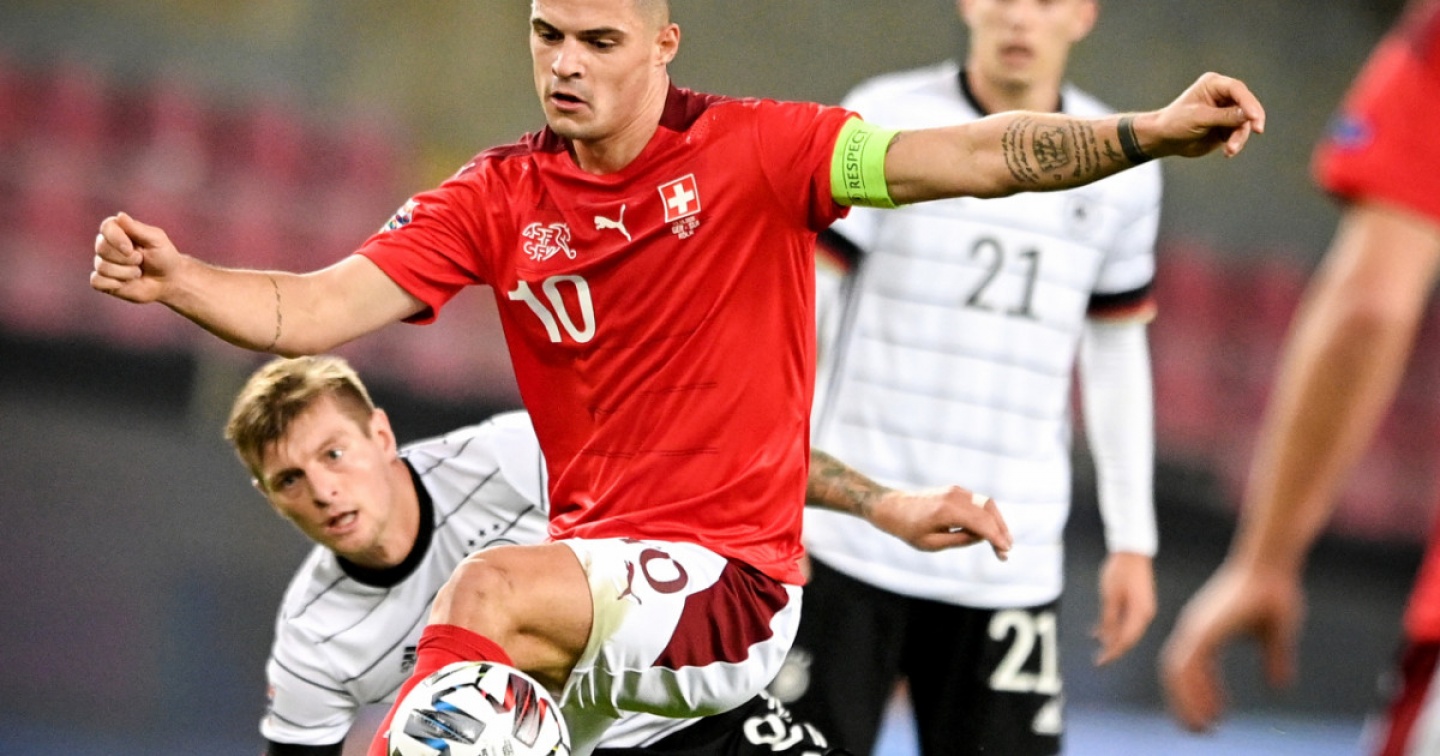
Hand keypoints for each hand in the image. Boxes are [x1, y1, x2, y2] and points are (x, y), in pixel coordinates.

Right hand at [91, 212, 181, 303]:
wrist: (168, 281)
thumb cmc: (164, 257)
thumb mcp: (156, 240)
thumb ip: (138, 229)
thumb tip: (120, 216)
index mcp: (119, 230)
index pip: (106, 227)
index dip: (116, 239)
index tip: (131, 249)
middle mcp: (107, 245)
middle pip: (101, 248)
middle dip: (126, 259)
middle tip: (141, 261)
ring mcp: (103, 263)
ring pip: (102, 267)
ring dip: (126, 273)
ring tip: (138, 272)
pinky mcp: (102, 281)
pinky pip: (96, 282)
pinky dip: (114, 284)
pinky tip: (126, 283)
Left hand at [869, 486, 1011, 559]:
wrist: (891, 507)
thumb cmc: (907, 528)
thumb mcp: (932, 543)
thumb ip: (960, 540)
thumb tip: (983, 537)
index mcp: (947, 510)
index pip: (981, 523)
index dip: (996, 538)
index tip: (1006, 552)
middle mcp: (955, 496)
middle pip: (989, 511)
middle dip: (1001, 531)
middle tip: (1007, 551)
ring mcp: (956, 491)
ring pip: (986, 504)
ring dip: (997, 522)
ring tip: (1002, 542)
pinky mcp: (955, 491)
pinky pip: (978, 502)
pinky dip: (988, 516)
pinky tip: (990, 531)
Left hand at [1093, 552, 1155, 665]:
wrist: (1132, 551)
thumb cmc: (1120, 571)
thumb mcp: (1110, 596)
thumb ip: (1108, 618)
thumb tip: (1106, 638)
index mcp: (1141, 614)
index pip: (1126, 640)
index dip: (1112, 653)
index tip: (1100, 662)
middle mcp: (1144, 614)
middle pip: (1127, 638)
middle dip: (1112, 649)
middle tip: (1099, 661)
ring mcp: (1141, 608)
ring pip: (1125, 629)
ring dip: (1111, 637)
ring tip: (1096, 644)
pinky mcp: (1137, 602)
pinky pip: (1124, 618)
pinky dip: (1112, 625)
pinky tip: (1098, 631)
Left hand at [1144, 72, 1266, 158]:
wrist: (1165, 139)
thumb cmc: (1175, 123)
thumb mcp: (1199, 118)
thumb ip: (1224, 116)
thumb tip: (1248, 115)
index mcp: (1214, 85)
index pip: (1237, 90)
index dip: (1249, 103)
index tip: (1255, 117)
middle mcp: (1223, 95)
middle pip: (1246, 105)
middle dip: (1251, 120)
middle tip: (1257, 130)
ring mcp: (1226, 111)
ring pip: (1245, 123)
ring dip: (1240, 137)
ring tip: (1230, 150)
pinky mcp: (1227, 126)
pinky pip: (1239, 134)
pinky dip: (1236, 143)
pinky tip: (1228, 152)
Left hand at [1158, 560, 1303, 731]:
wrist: (1273, 566)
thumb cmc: (1275, 594)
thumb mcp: (1275, 637)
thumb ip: (1274, 661)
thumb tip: (1278, 687)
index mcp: (1206, 631)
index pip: (1189, 669)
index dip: (1196, 694)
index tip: (1211, 718)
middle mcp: (1195, 630)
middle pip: (1175, 674)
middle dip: (1183, 704)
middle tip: (1198, 731)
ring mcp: (1196, 628)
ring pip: (1175, 673)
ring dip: (1185, 704)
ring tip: (1202, 728)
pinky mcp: (1203, 629)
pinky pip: (1188, 666)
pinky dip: (1194, 692)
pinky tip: (1212, 712)